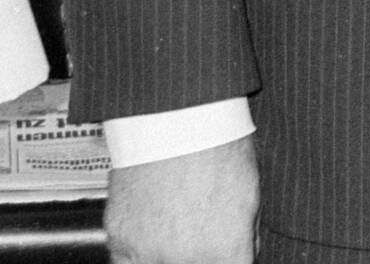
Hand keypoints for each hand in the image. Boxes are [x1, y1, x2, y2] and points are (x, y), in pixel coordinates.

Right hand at [103, 136, 257, 263]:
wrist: (178, 120)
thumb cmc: (220, 148)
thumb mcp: (250, 197)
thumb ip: (243, 238)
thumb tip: (238, 256)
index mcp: (224, 252)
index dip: (226, 259)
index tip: (222, 251)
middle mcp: (185, 260)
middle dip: (198, 256)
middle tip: (196, 234)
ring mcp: (147, 253)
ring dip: (165, 258)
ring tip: (173, 232)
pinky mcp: (119, 239)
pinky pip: (126, 261)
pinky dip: (137, 252)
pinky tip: (150, 230)